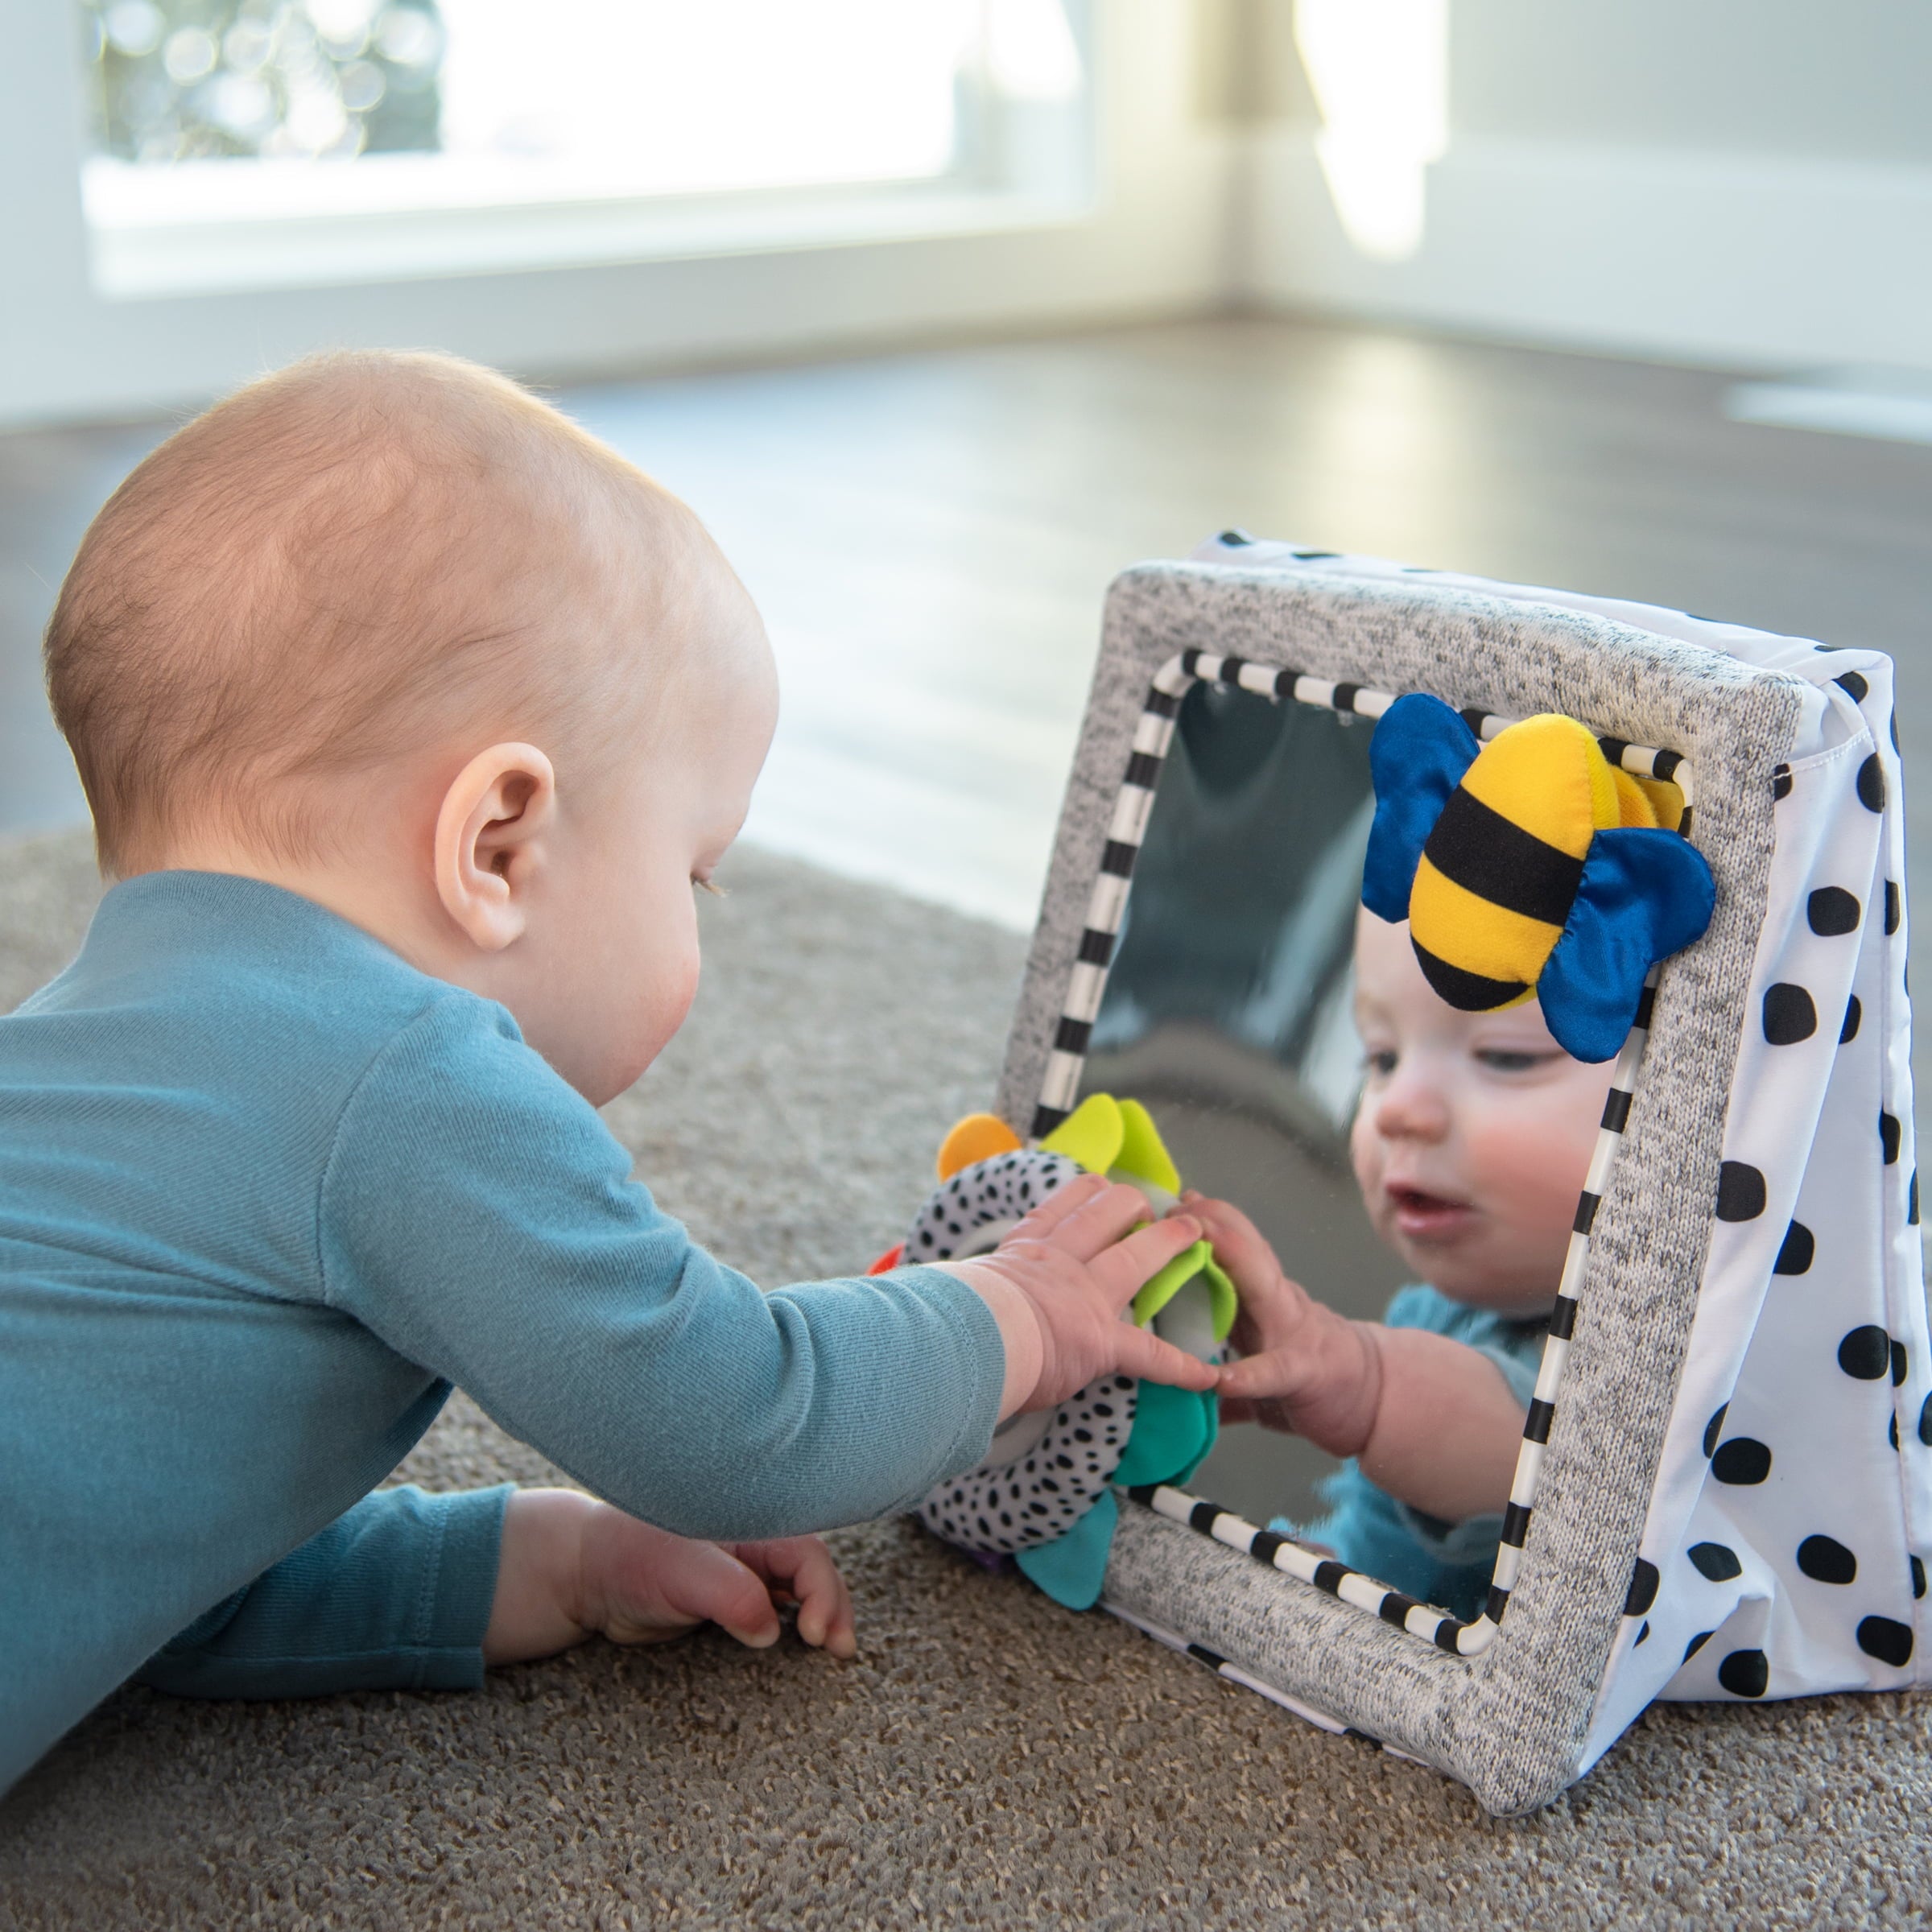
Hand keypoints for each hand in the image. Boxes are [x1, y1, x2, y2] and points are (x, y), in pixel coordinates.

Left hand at [483, 1490, 855, 1665]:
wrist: (584, 1575)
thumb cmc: (628, 1559)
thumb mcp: (681, 1574)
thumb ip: (731, 1595)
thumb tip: (772, 1631)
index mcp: (749, 1522)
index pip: (807, 1554)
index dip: (823, 1592)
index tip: (816, 1634)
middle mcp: (753, 1543)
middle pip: (813, 1571)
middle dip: (834, 1607)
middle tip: (841, 1651)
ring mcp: (743, 1571)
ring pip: (799, 1590)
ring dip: (821, 1617)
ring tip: (833, 1652)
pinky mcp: (729, 1600)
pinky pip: (774, 1610)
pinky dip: (794, 1627)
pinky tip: (800, 1647)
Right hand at [942, 1172, 1218, 1415]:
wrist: (957, 1339)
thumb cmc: (944, 1316)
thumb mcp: (955, 1287)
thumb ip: (965, 1288)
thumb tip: (924, 1300)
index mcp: (1023, 1251)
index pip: (1061, 1207)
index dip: (1086, 1193)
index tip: (1100, 1187)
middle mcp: (1059, 1262)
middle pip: (1105, 1211)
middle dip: (1133, 1206)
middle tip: (1150, 1210)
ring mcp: (1084, 1296)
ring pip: (1137, 1256)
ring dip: (1170, 1243)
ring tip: (1194, 1234)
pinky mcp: (1100, 1338)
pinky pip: (1151, 1355)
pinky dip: (1181, 1367)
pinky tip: (1206, 1375)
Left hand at [1179, 1192, 1379, 1455]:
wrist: (1373, 1397)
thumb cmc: (1308, 1374)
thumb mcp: (1257, 1354)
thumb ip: (1217, 1356)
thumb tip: (1167, 1369)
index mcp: (1263, 1296)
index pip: (1236, 1244)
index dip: (1207, 1219)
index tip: (1176, 1201)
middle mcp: (1278, 1302)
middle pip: (1247, 1249)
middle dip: (1211, 1222)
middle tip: (1175, 1209)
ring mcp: (1293, 1333)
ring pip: (1264, 1284)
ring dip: (1231, 1258)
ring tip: (1197, 1245)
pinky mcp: (1304, 1374)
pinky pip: (1274, 1370)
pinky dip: (1247, 1374)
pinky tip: (1221, 1380)